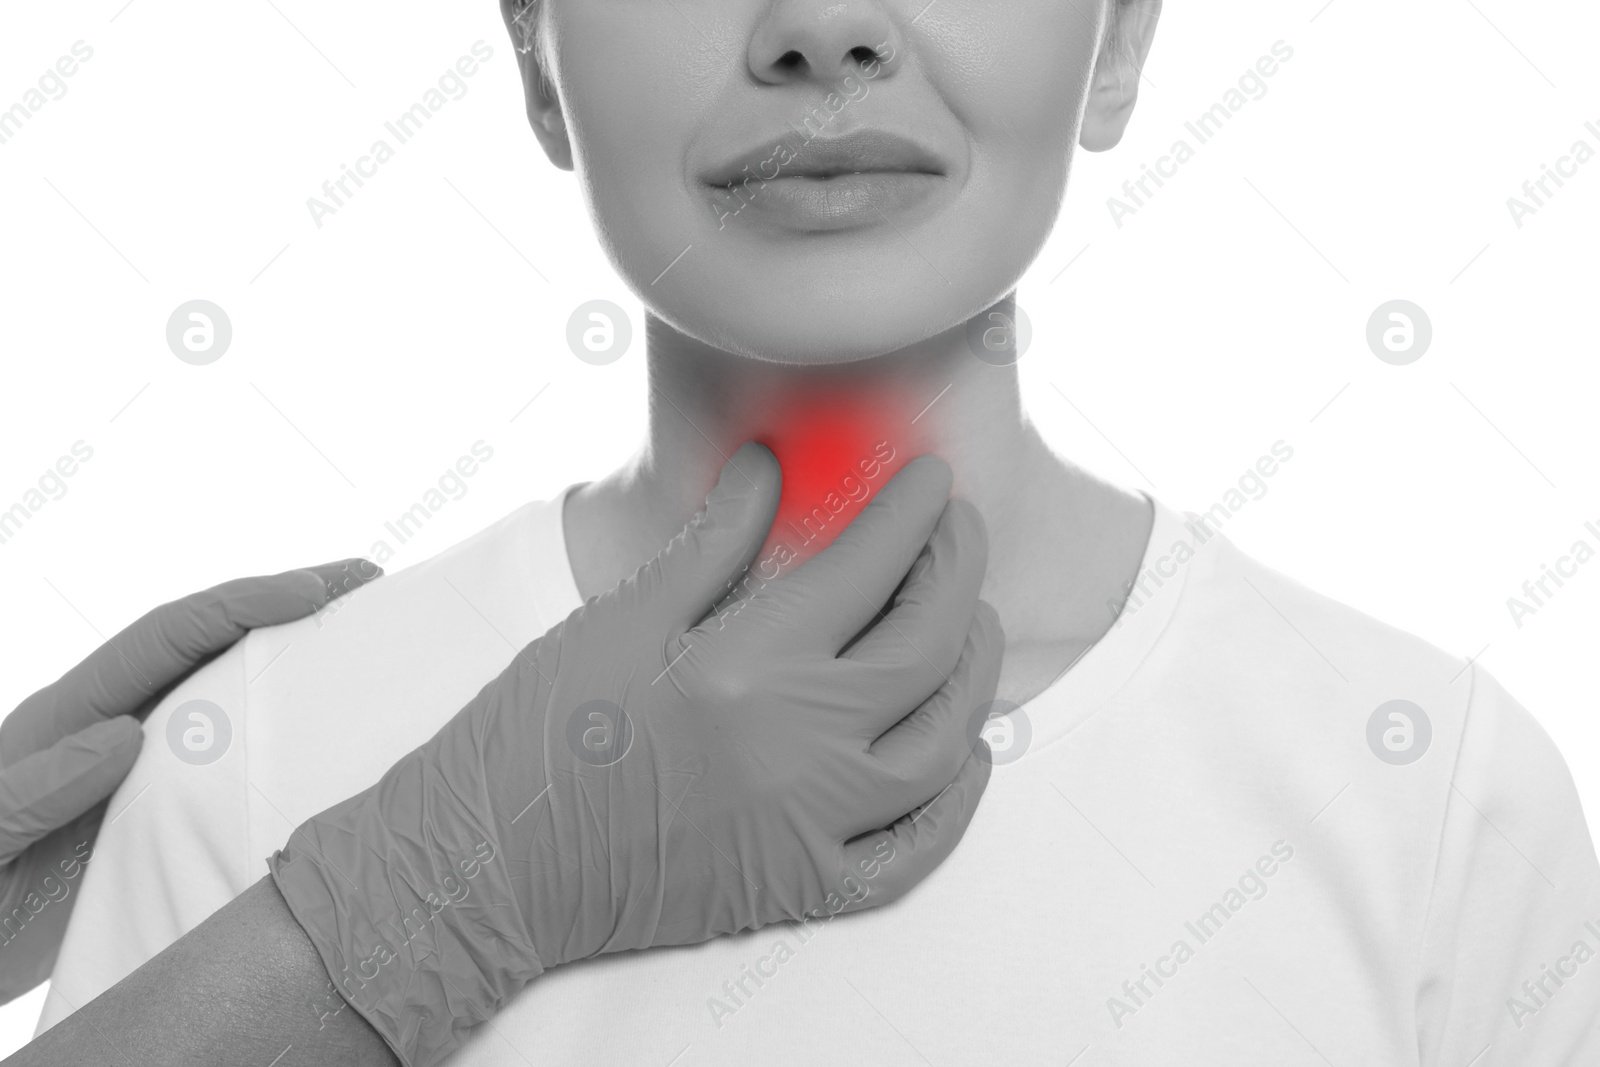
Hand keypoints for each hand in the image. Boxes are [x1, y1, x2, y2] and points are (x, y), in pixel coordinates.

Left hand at [0, 558, 380, 1002]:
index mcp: (67, 717)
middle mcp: (110, 729)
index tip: (314, 592)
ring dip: (293, 668)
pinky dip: (280, 748)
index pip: (169, 638)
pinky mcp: (152, 820)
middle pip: (211, 647)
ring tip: (366, 649)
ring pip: (226, 701)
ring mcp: (135, 773)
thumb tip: (126, 736)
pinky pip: (226, 771)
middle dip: (287, 607)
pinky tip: (326, 751)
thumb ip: (34, 790)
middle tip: (367, 588)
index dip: (242, 605)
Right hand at [271, 443, 1002, 1066]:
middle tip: (959, 530)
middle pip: (925, 646)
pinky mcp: (802, 886)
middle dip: (958, 573)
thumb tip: (768, 467)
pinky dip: (955, 805)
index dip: (911, 514)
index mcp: (748, 666)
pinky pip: (913, 853)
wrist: (489, 867)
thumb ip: (714, 543)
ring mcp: (810, 826)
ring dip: (974, 675)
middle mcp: (798, 748)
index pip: (866, 568)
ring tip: (972, 624)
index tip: (931, 479)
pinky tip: (967, 756)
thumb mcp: (620, 618)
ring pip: (941, 744)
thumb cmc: (539, 734)